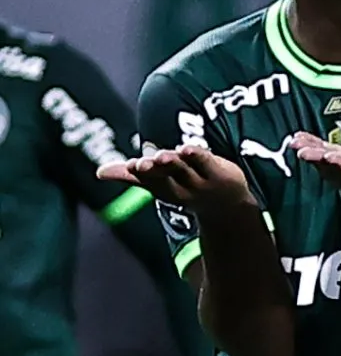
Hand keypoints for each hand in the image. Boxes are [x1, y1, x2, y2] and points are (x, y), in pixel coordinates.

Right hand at [97, 144, 249, 214]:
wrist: (227, 207)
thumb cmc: (185, 188)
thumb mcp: (158, 183)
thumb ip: (130, 176)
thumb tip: (98, 173)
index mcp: (162, 187)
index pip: (146, 180)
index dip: (135, 174)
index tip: (127, 168)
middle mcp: (179, 185)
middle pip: (163, 176)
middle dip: (151, 170)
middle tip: (139, 165)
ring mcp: (199, 180)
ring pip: (182, 170)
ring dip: (172, 163)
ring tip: (160, 156)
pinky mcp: (217, 170)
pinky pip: (205, 162)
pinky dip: (196, 156)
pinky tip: (186, 149)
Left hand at [291, 132, 340, 188]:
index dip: (339, 163)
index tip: (329, 156)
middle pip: (329, 165)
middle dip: (317, 158)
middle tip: (303, 152)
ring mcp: (335, 165)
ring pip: (319, 157)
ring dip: (307, 149)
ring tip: (294, 142)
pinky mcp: (331, 156)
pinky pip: (317, 148)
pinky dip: (308, 142)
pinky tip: (296, 137)